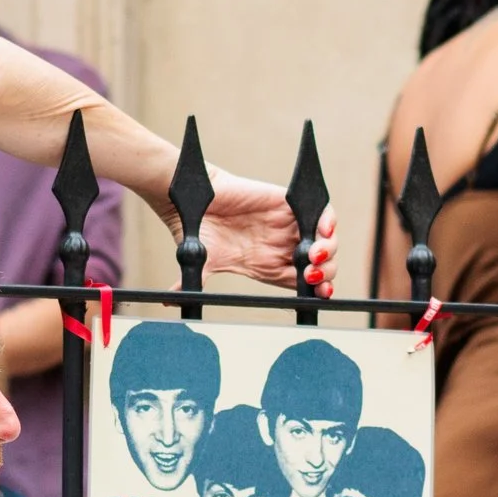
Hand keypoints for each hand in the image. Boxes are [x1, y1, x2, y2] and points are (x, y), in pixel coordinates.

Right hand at [197, 169, 337, 293]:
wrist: (193, 197)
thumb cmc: (197, 229)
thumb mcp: (201, 263)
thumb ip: (195, 283)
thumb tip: (170, 300)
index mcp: (269, 266)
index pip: (305, 282)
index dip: (318, 289)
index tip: (319, 293)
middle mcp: (282, 247)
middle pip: (321, 264)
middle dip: (325, 272)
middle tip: (313, 275)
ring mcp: (287, 225)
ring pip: (325, 241)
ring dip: (328, 251)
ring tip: (314, 256)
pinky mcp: (289, 204)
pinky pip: (319, 211)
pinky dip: (327, 221)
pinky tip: (321, 231)